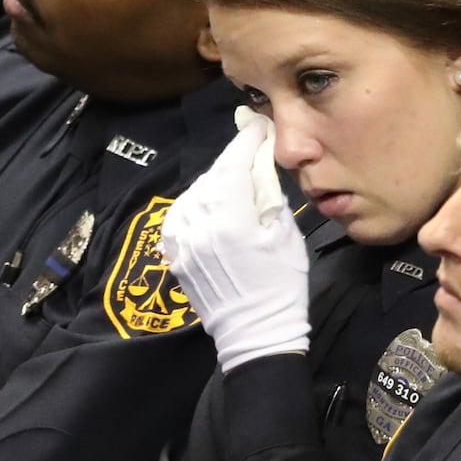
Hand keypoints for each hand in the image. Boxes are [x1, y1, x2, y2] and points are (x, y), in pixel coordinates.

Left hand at [162, 108, 309, 371]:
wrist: (255, 333)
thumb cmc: (281, 284)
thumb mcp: (285, 235)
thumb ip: (269, 195)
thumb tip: (260, 165)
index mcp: (232, 216)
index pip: (235, 163)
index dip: (247, 141)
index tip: (258, 127)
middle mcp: (201, 224)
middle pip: (213, 176)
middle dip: (231, 160)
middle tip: (250, 151)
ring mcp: (183, 241)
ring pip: (193, 194)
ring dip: (212, 182)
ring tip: (231, 183)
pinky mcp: (174, 256)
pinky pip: (178, 218)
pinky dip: (192, 205)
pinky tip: (205, 206)